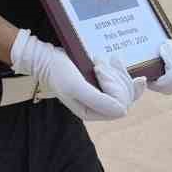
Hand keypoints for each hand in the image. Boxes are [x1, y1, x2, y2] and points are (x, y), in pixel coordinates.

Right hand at [10, 30, 141, 121]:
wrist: (46, 58)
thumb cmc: (58, 71)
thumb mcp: (76, 86)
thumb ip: (98, 101)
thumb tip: (124, 111)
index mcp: (91, 113)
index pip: (119, 106)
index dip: (114, 86)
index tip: (97, 69)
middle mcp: (98, 107)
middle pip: (125, 98)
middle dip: (116, 77)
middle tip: (98, 64)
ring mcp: (101, 96)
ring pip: (125, 88)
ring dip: (117, 71)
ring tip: (100, 60)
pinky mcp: (101, 85)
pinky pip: (122, 82)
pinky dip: (120, 70)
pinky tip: (114, 60)